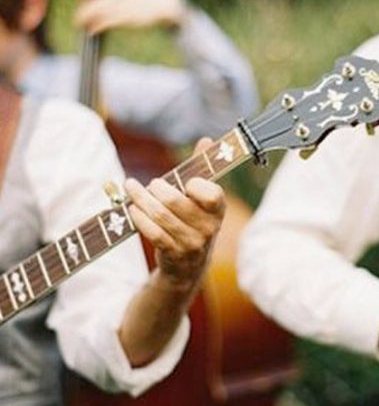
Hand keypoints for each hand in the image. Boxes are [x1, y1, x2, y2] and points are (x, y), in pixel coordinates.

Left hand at [75, 0, 185, 34]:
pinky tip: (92, 32)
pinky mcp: (124, 18)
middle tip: (79, 19)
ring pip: (93, 11)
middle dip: (82, 10)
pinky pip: (103, 22)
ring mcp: (118, 5)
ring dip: (84, 19)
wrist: (167, 4)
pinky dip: (95, 27)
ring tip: (84, 27)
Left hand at [124, 139, 224, 291]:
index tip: (185, 183)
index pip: (212, 194)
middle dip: (155, 189)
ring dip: (140, 199)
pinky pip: (152, 232)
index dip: (195, 186)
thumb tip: (206, 140)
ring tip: (131, 188)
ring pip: (160, 216)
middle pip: (175, 202)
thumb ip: (202, 170)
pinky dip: (139, 217)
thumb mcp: (201, 199)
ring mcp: (192, 243)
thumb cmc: (193, 221)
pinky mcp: (174, 254)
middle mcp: (209, 228)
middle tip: (148, 184)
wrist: (188, 265)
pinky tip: (132, 208)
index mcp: (218, 210)